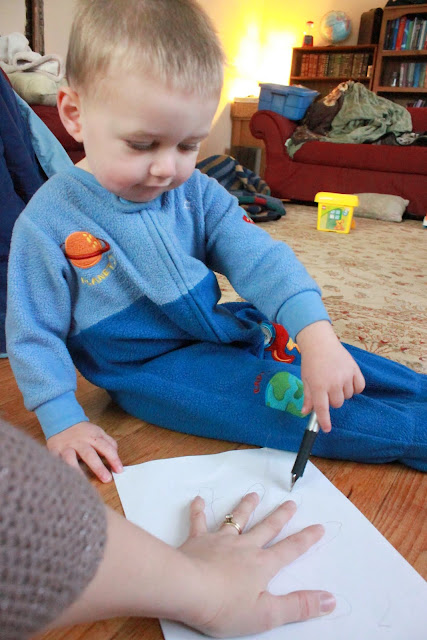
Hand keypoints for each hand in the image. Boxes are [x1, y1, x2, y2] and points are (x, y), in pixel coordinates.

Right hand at [47, 422, 122, 482]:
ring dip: (76, 471)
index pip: (106, 448)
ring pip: (70, 459)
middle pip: (89, 455)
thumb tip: (116, 456)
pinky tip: (64, 480)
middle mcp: (79, 442)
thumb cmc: (83, 431)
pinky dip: (59, 471)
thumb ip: (109, 443)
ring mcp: (66, 447)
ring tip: (83, 483)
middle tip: (107, 479)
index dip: (114, 459)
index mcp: (93, 437)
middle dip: (98, 468)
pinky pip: (56, 462)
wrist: (62, 421)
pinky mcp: (54, 451)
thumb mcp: (98, 433)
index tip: (119, 471)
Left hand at [178, 493, 335, 635]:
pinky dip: (198, 510)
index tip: (318, 527)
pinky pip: (198, 521)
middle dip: (281, 516)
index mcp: (262, 565)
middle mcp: (244, 547)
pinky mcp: (198, 541)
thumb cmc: (224, 605)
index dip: (306, 539)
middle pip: (267, 527)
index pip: (290, 550)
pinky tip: (198, 500)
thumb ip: (298, 606)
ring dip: (246, 507)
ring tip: (253, 495)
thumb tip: (329, 600)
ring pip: (237, 519)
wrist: (187, 588)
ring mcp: (220, 541)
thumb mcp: (267, 614)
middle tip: (291, 503)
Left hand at [297, 321, 364, 430]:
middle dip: (332, 400)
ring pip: (348, 396)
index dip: (325, 421)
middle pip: (337, 404)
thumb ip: (308, 397)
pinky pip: (359, 387)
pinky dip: (355, 388)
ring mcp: (345, 376)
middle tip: (328, 389)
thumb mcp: (306, 379)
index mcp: (318, 386)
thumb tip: (305, 412)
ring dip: (343, 393)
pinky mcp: (355, 370)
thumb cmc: (311, 361)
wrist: (320, 342)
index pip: (323, 409)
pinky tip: (348, 381)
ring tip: (336, 380)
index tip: (326, 429)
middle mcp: (333, 383)